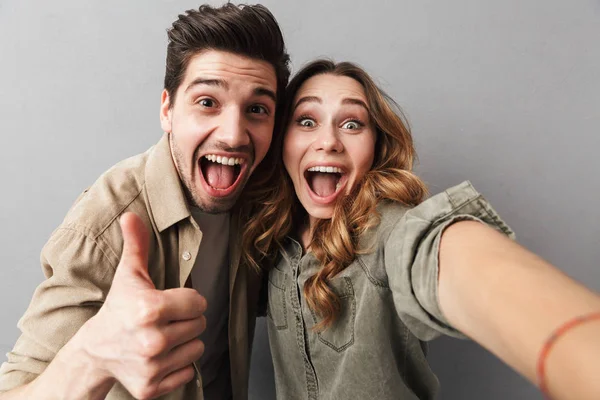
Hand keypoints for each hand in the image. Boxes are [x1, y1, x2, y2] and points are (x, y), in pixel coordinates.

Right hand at [82, 212, 206, 398]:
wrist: (95, 351)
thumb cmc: (118, 310)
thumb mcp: (129, 276)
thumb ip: (137, 245)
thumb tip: (131, 215)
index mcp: (150, 309)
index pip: (198, 302)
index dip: (188, 300)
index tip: (171, 302)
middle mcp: (152, 340)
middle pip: (200, 324)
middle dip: (187, 320)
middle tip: (166, 319)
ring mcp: (153, 366)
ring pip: (197, 348)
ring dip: (185, 342)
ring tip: (164, 336)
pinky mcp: (152, 387)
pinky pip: (188, 372)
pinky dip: (178, 364)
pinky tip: (160, 355)